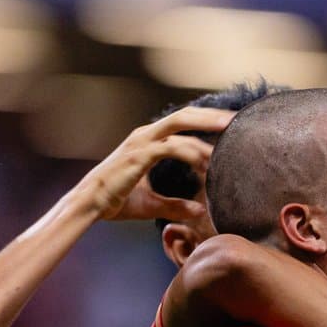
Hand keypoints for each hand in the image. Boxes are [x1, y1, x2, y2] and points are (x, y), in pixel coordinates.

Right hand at [81, 106, 234, 222]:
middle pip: (185, 115)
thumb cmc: (114, 202)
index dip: (206, 122)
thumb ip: (176, 206)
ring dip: (206, 129)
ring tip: (230, 136)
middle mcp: (146, 135)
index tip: (230, 129)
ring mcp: (141, 141)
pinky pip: (170, 146)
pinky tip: (206, 163)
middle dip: (212, 116)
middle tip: (238, 121)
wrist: (89, 205)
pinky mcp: (139, 154)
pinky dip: (190, 153)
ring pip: (180, 125)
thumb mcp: (151, 204)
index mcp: (149, 141)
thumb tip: (200, 211)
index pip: (183, 123)